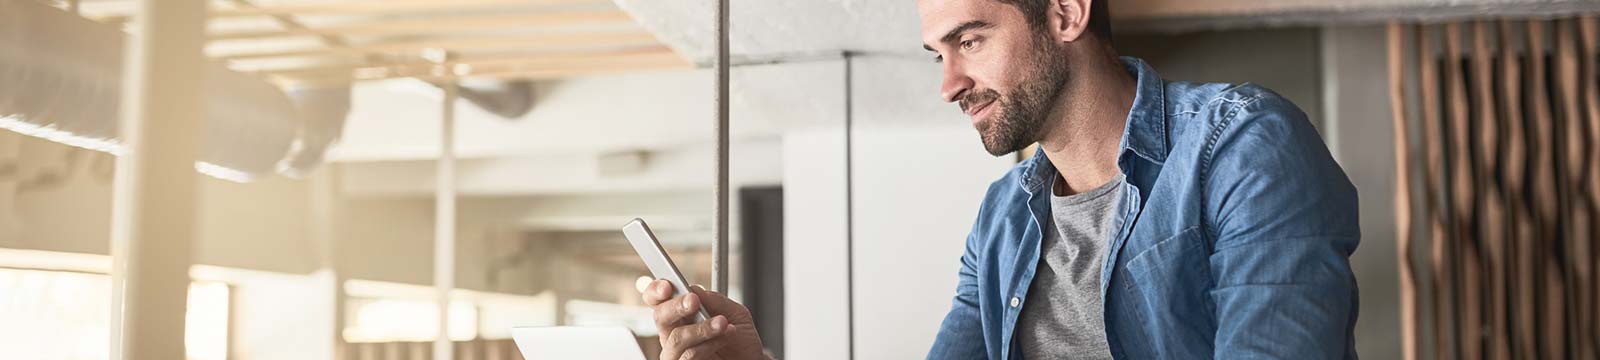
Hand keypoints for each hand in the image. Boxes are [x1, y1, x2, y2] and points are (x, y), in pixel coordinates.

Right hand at [640, 280, 766, 359]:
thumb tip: (694, 289)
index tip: (667, 286)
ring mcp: (677, 353)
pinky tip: (723, 338)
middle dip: (676, 306)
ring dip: (701, 328)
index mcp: (681, 316)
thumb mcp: (735, 314)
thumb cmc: (741, 342)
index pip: (658, 301)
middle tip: (693, 301)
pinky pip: (688, 356)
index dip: (656, 291)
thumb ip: (715, 301)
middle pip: (660, 316)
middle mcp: (674, 334)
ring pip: (676, 338)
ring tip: (722, 323)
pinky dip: (708, 344)